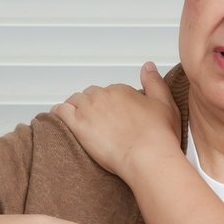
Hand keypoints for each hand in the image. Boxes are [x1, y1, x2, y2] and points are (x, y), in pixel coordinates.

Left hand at [53, 63, 179, 179]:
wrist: (148, 157)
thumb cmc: (158, 136)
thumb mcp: (165, 103)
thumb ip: (154, 82)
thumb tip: (147, 66)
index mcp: (121, 90)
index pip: (108, 92)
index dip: (109, 105)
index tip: (112, 117)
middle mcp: (103, 96)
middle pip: (90, 95)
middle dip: (92, 106)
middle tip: (97, 123)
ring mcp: (88, 109)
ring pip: (74, 101)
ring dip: (75, 109)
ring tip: (78, 122)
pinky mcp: (77, 125)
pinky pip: (60, 111)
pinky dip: (58, 113)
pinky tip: (59, 119)